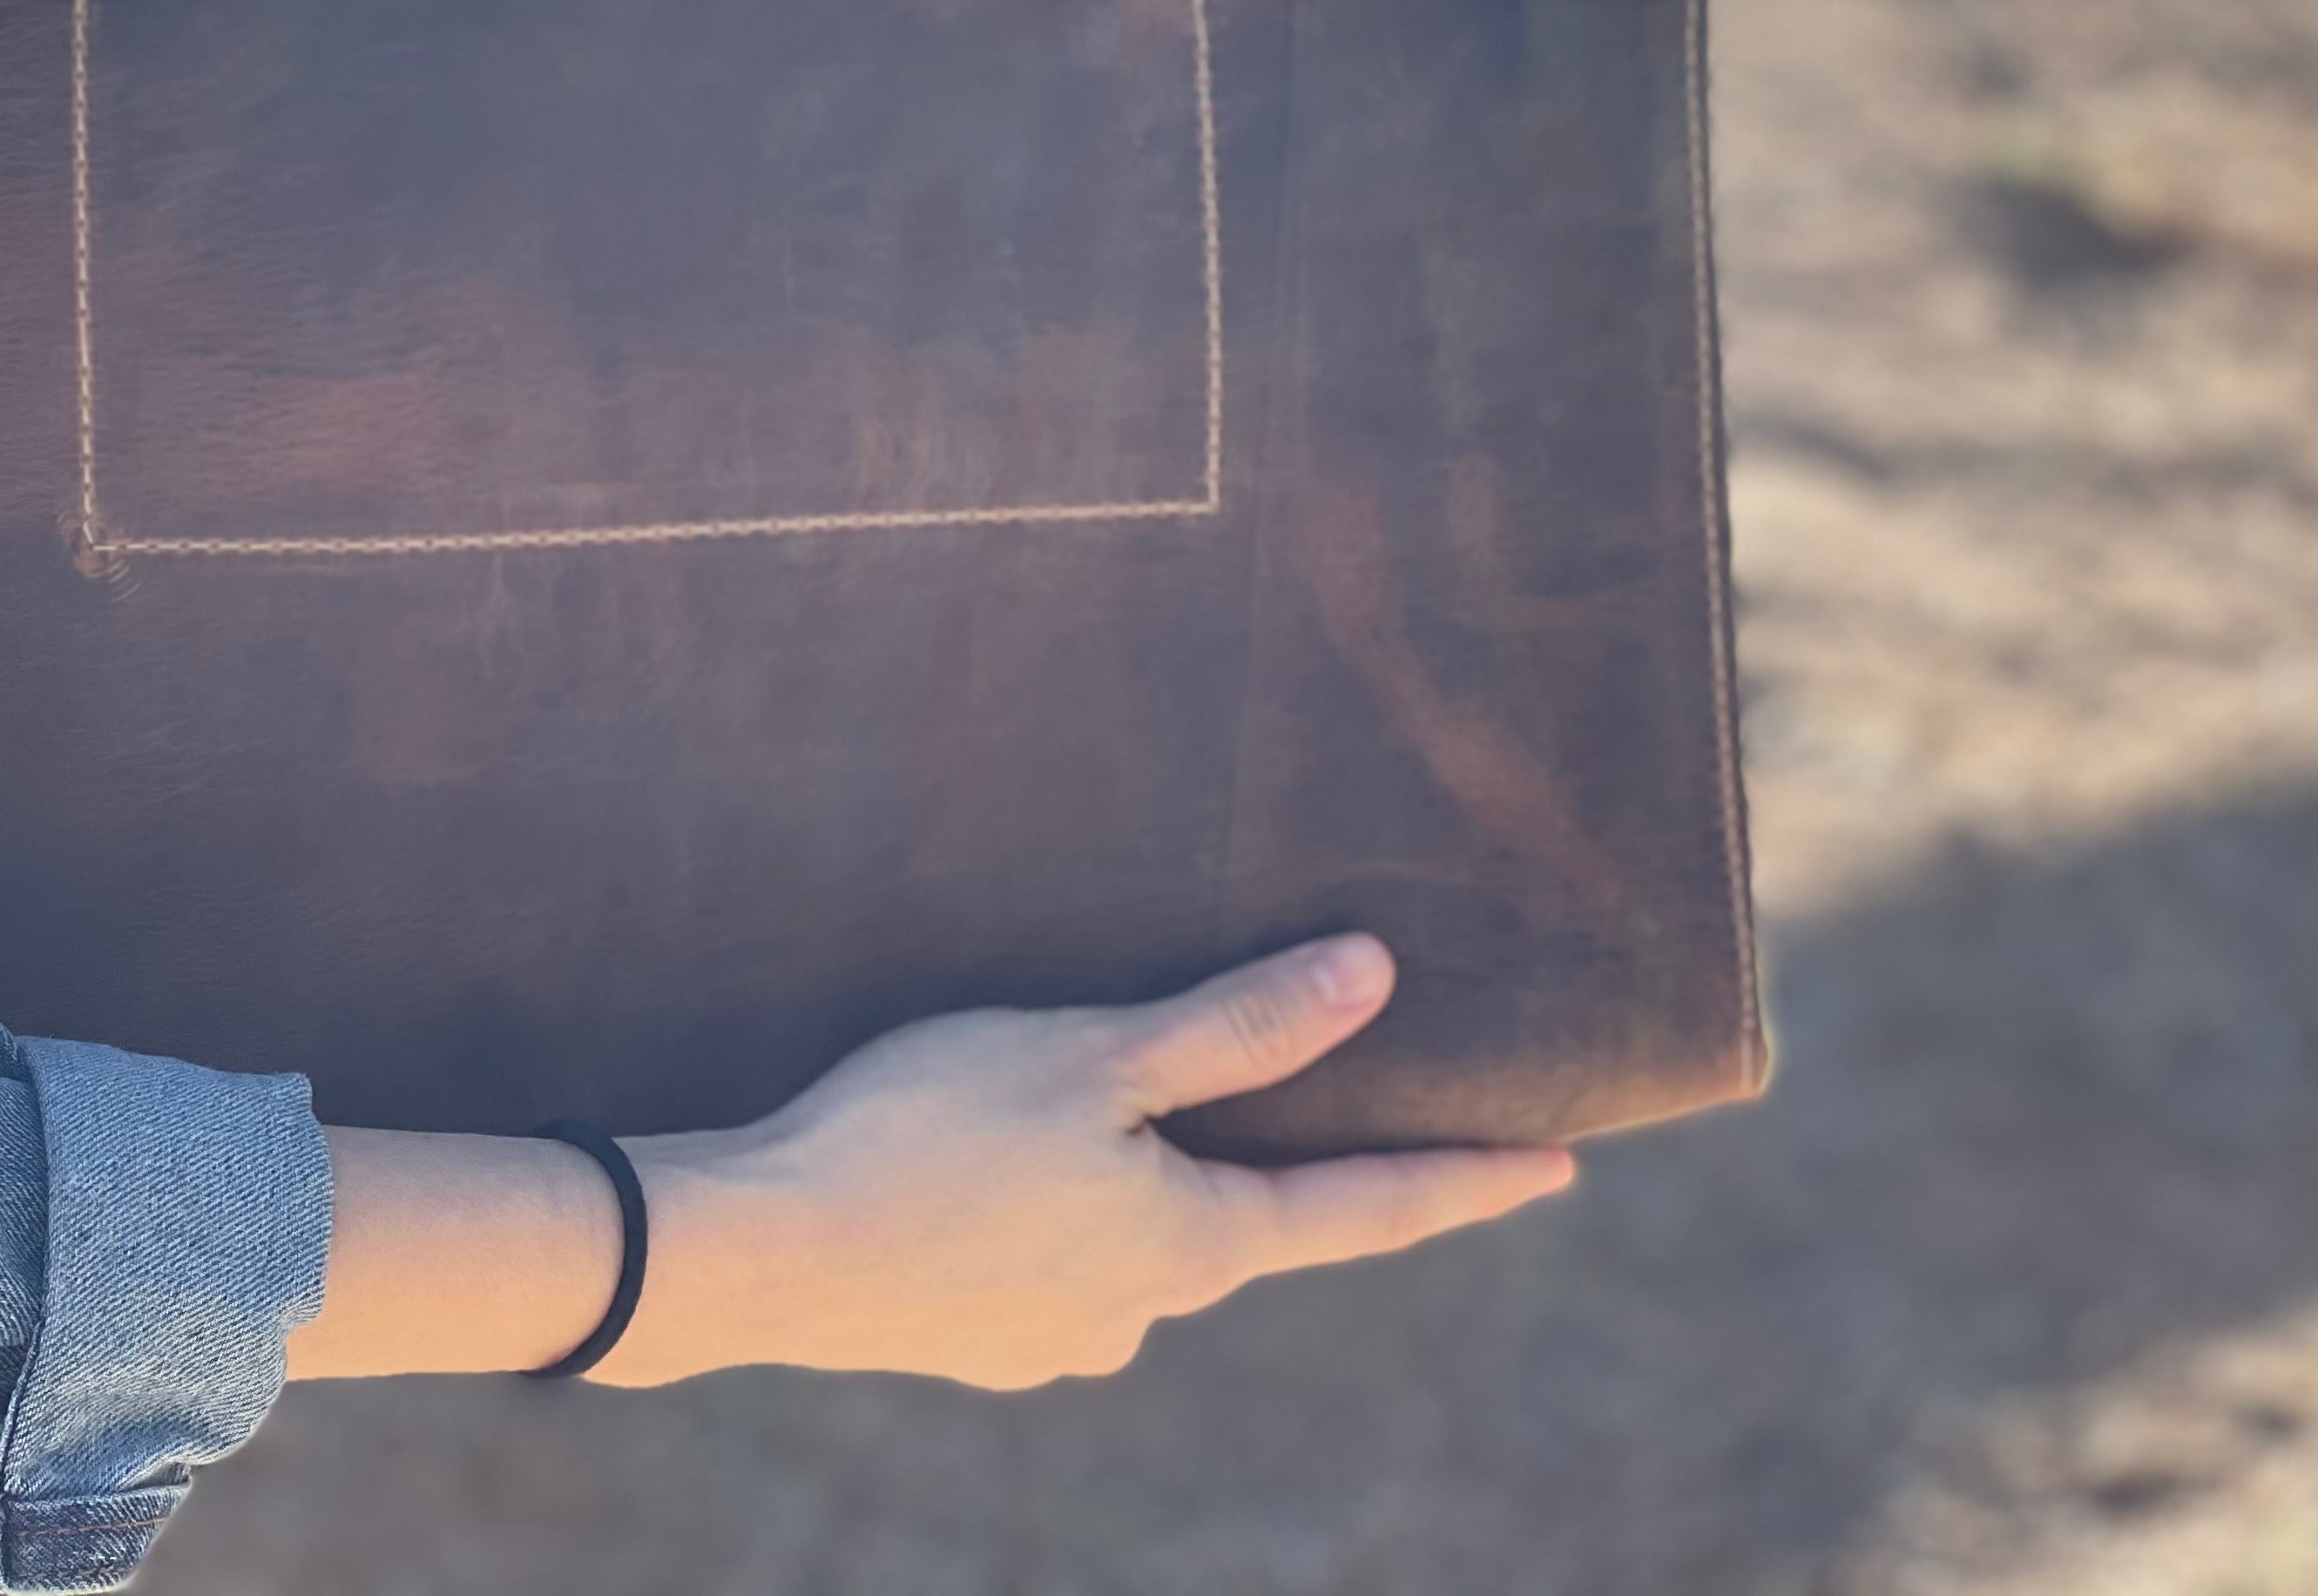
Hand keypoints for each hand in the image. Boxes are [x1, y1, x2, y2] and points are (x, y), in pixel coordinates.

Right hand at [594, 933, 1570, 1387]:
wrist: (758, 1254)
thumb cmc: (926, 1135)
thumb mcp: (1093, 1057)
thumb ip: (1236, 1026)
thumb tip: (1375, 978)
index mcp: (1193, 1244)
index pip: (1367, 1208)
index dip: (1466, 1178)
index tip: (1559, 1165)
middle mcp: (1140, 1312)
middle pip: (1241, 1221)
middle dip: (1262, 1156)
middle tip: (1284, 1082)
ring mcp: (1053, 1338)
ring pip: (1134, 1240)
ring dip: (1136, 1179)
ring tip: (1083, 1103)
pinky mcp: (972, 1339)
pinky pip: (1047, 1260)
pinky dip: (1046, 1207)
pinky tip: (987, 1161)